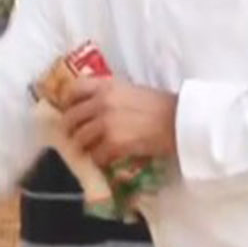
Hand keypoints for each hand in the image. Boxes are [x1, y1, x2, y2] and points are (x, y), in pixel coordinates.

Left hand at [58, 78, 177, 168]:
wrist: (180, 121)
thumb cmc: (161, 106)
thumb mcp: (131, 91)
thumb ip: (109, 95)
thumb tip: (91, 107)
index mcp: (106, 85)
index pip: (73, 89)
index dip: (67, 103)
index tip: (69, 111)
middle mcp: (101, 102)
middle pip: (70, 118)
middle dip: (71, 130)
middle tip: (76, 138)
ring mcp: (105, 122)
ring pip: (79, 139)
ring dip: (84, 148)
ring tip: (92, 151)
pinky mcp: (113, 143)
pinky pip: (95, 155)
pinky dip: (99, 160)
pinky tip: (108, 159)